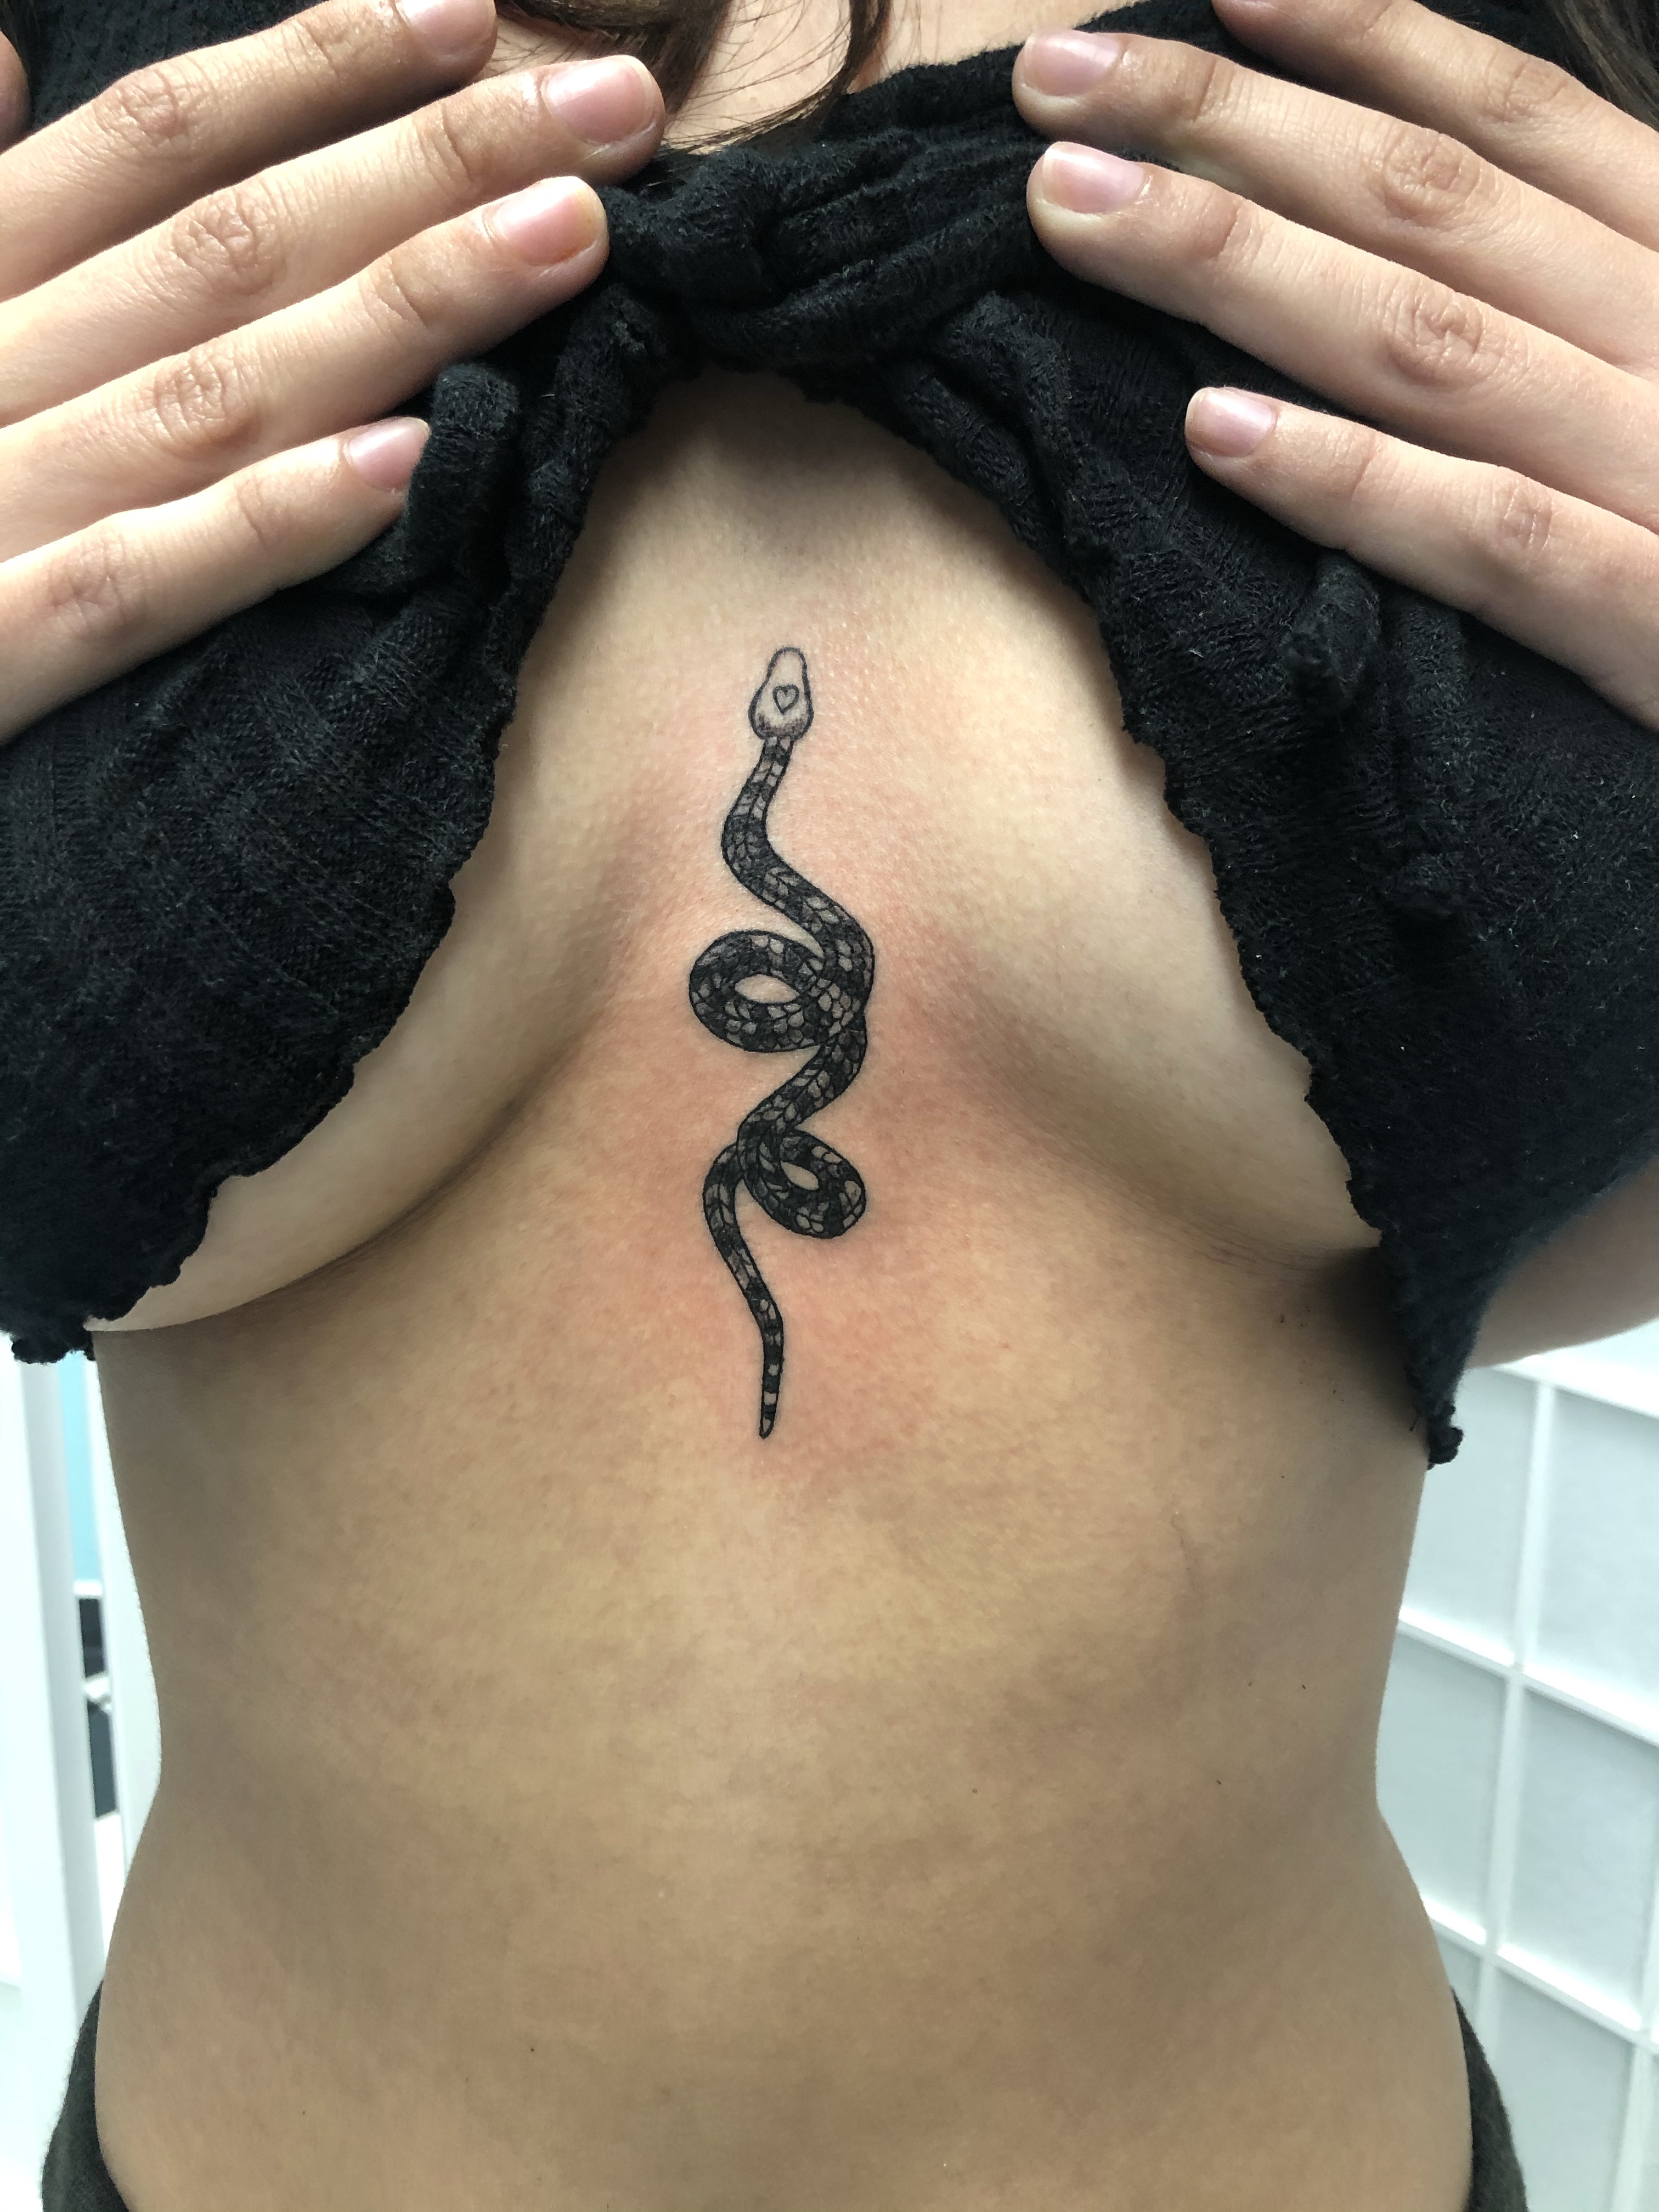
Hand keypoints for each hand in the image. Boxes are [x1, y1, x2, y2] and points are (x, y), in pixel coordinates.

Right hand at [0, 0, 663, 743]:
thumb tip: (4, 54)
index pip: (148, 144)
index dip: (311, 68)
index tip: (471, 14)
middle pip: (223, 244)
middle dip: (424, 165)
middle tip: (613, 109)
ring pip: (209, 392)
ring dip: (398, 306)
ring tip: (570, 237)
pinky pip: (131, 590)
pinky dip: (262, 527)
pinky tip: (402, 464)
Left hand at [1014, 0, 1658, 729]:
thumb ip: (1587, 302)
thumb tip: (1428, 228)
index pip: (1520, 125)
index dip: (1365, 43)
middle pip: (1435, 208)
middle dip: (1235, 130)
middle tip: (1052, 84)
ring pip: (1438, 345)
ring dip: (1243, 269)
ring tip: (1074, 216)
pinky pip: (1498, 545)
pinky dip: (1361, 487)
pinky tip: (1219, 436)